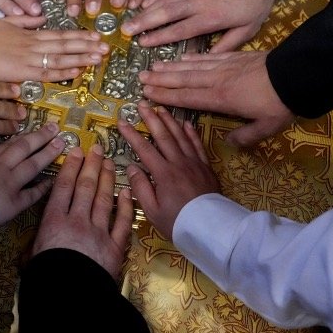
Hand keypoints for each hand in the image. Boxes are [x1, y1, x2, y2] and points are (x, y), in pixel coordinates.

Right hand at [0, 14, 108, 82]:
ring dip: (81, 58)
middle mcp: (34, 45)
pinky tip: (78, 72)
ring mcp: (29, 59)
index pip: (60, 34)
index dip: (79, 36)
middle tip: (106, 47)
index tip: (95, 36)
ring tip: (99, 58)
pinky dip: (64, 72)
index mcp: (31, 33)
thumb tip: (42, 17)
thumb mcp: (6, 21)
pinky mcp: (23, 73)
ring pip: (61, 58)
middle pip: (66, 45)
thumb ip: (26, 20)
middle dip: (87, 46)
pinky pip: (47, 73)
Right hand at [0, 122, 65, 226]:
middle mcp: (2, 166)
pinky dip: (43, 188)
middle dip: (41, 137)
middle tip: (56, 128)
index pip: (9, 143)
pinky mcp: (15, 203)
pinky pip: (32, 194)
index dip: (24, 134)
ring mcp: (11, 183)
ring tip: (61, 144)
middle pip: (25, 148)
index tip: (35, 126)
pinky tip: (53, 181)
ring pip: (33, 165)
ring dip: (47, 154)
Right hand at [31, 144, 134, 281]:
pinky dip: (125, 206)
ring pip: (104, 199)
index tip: (77, 151)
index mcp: (54, 221)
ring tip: (110, 162)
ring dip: (107, 179)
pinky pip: (122, 222)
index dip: (71, 167)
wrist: (69, 297)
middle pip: (85, 187)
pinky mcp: (114, 246)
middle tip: (97, 149)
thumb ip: (38, 243)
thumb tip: (35, 241)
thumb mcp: (32, 257)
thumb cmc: (46, 278)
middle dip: (91, 166)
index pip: (64, 188)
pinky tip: (126, 193)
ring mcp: (98, 232)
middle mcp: (77, 221)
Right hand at [120, 102, 218, 239]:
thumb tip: (131, 167)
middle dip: (151, 118)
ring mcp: (194, 163)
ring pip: (180, 136)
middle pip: (163, 136)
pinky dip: (192, 133)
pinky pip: (197, 145)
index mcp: (163, 174)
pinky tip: (186, 123)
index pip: (144, 149)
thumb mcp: (153, 211)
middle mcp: (178, 163)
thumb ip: (141, 188)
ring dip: (170, 120)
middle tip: (142, 103)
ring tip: (161, 107)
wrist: (211, 229)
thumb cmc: (178, 222)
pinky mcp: (206, 167)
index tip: (122, 121)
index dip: (132, 134)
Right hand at [121, 0, 276, 51]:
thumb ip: (226, 45)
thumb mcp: (247, 29)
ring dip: (146, 9)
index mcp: (208, 18)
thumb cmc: (254, 3)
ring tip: (130, 17)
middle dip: (144, 23)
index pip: (178, 30)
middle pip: (165, 14)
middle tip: (126, 31)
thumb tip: (209, 58)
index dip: (159, 38)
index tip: (142, 43)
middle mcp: (196, 3)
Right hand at [139, 51, 294, 147]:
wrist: (295, 74)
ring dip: (172, 67)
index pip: (187, 98)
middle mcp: (217, 80)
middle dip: (161, 79)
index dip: (166, 96)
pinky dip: (193, 57)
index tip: (148, 93)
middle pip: (184, 79)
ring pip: (192, 66)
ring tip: (154, 66)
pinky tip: (183, 56)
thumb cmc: (281, 104)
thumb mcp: (267, 127)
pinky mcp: (235, 57)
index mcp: (221, 99)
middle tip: (141, 77)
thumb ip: (246, 136)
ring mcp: (225, 66)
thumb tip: (230, 143)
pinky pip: (208, 56)